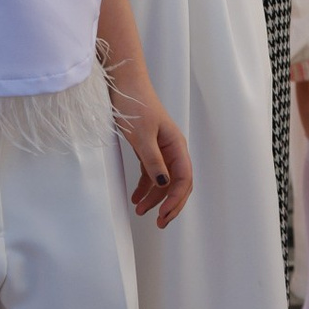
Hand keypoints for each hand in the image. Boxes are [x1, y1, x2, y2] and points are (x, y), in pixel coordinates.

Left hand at [113, 88, 193, 225]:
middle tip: (160, 223)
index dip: (176, 199)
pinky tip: (136, 198)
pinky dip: (145, 188)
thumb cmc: (135, 105)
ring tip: (140, 212)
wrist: (125, 85)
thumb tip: (163, 184)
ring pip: (163, 181)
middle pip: (178, 184)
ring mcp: (161, 150)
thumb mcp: (142, 135)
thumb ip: (153, 160)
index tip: (164, 215)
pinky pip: (151, 174)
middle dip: (171, 205)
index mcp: (176, 146)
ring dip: (155, 198)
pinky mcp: (149, 149)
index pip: (183, 178)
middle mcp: (172, 150)